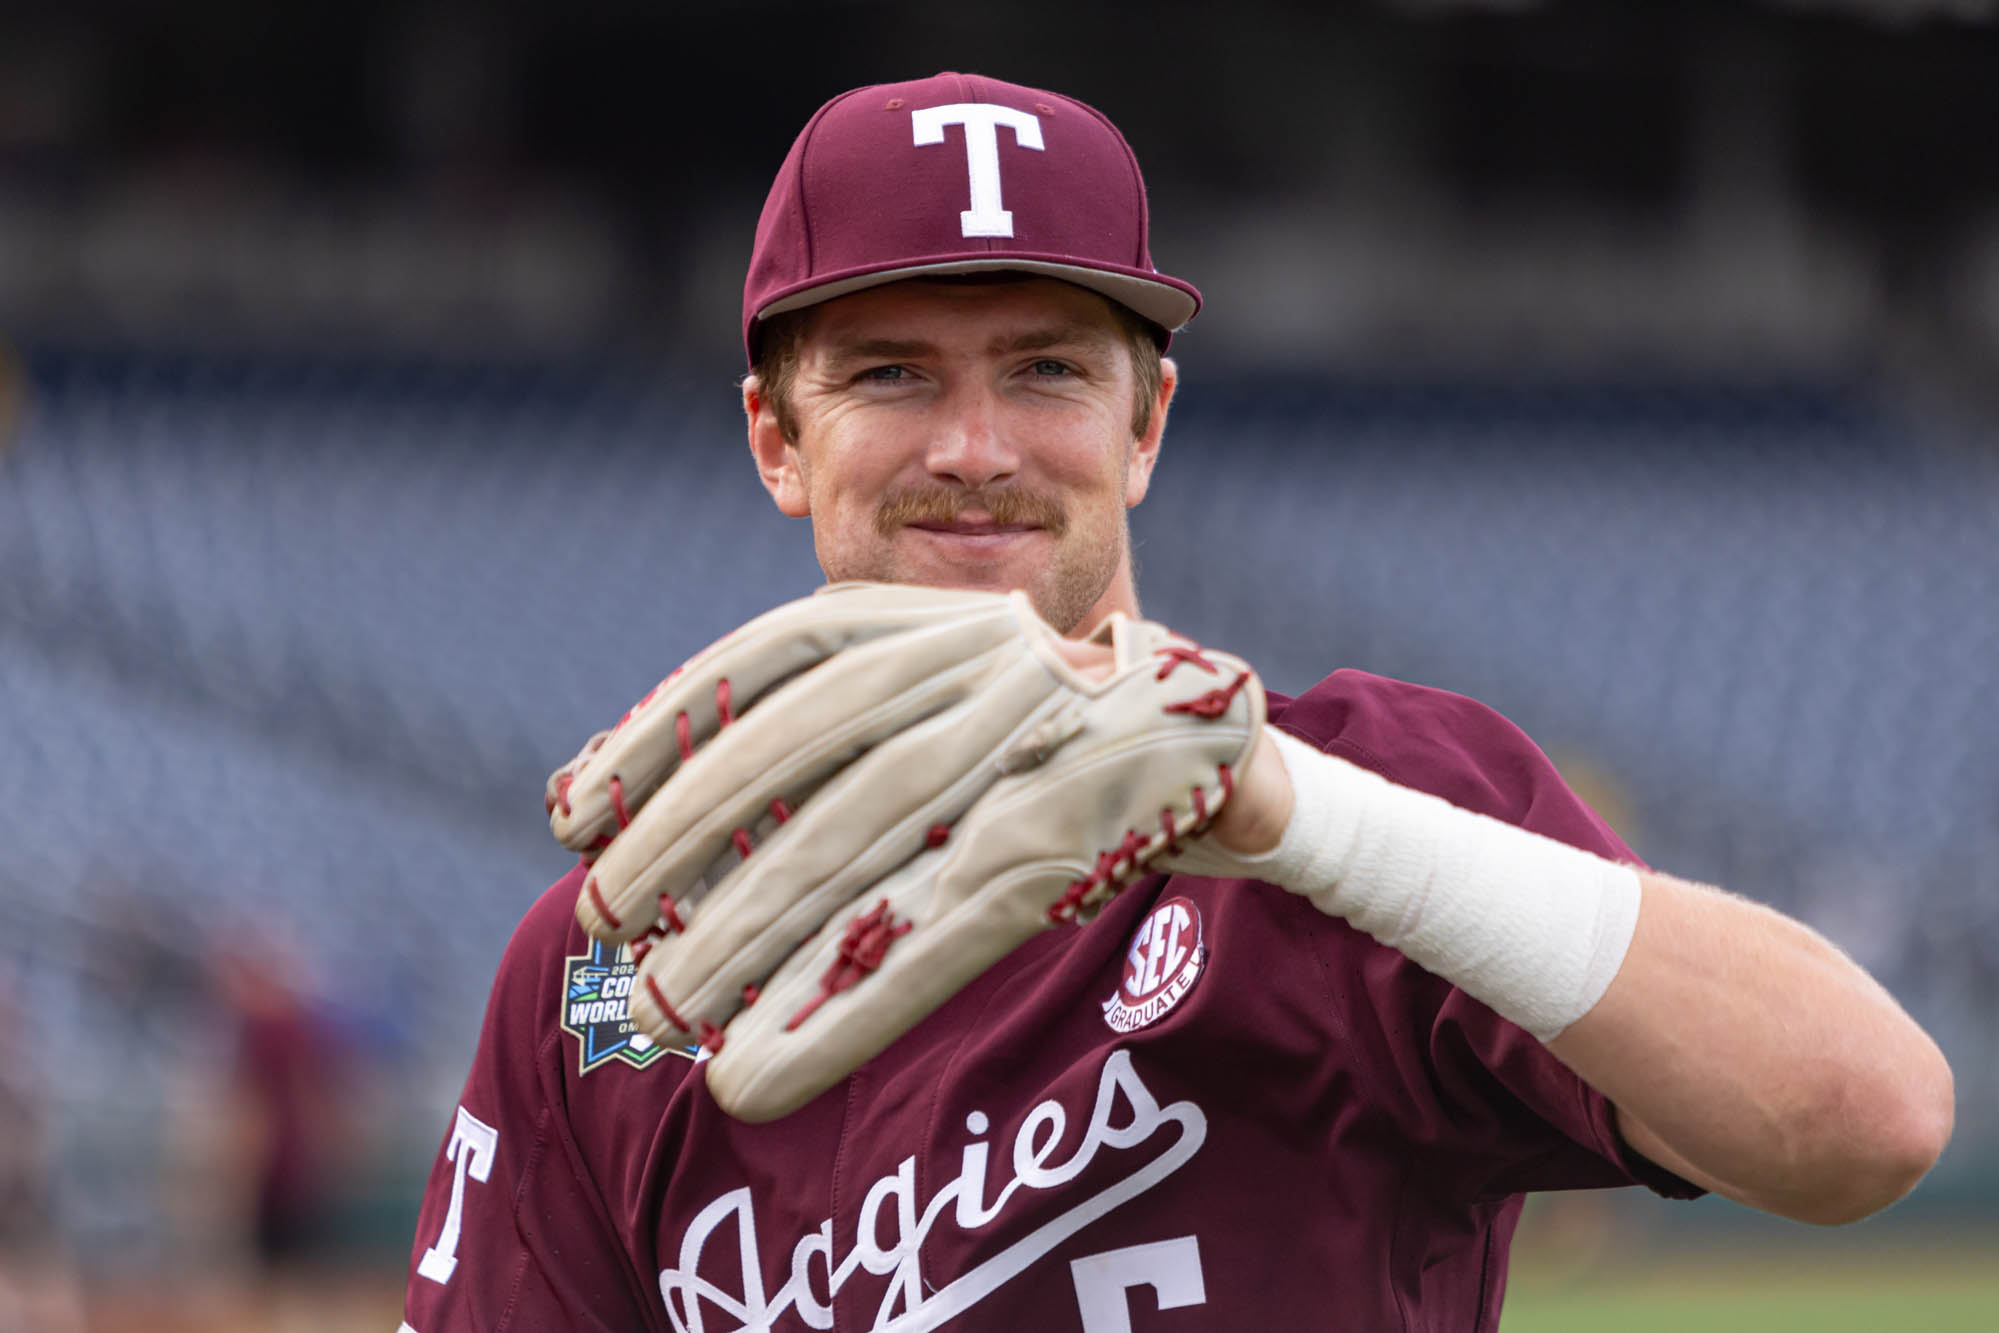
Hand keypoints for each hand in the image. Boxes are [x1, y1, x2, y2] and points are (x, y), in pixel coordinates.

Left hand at [545, 583, 1265, 1120]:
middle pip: (806, 754)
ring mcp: (1037, 747)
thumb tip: (576, 777)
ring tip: (660, 1018)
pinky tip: (771, 1072)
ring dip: (752, 937)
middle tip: (600, 925)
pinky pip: (944, 934)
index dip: (663, 735)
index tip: (570, 811)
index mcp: (931, 620)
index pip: (770, 659)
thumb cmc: (1032, 726)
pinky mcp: (1078, 844)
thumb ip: (784, 718)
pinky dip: (850, 1007)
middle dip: (688, 841)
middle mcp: (981, 662)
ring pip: (868, 848)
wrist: (1220, 744)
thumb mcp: (916, 690)